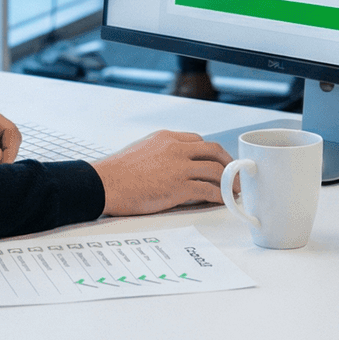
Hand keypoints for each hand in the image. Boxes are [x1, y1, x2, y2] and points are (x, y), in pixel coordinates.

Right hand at [91, 131, 232, 214]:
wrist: (104, 183)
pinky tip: (223, 202)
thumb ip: (158, 153)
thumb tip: (168, 166)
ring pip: (215, 170)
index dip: (210, 153)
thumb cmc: (116, 172)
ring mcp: (178, 167)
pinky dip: (220, 196)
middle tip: (234, 174)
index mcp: (165, 138)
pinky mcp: (178, 186)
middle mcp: (175, 148)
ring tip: (235, 191)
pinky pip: (208, 190)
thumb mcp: (140, 151)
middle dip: (228, 163)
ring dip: (229, 182)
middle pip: (213, 150)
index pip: (197, 140)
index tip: (217, 162)